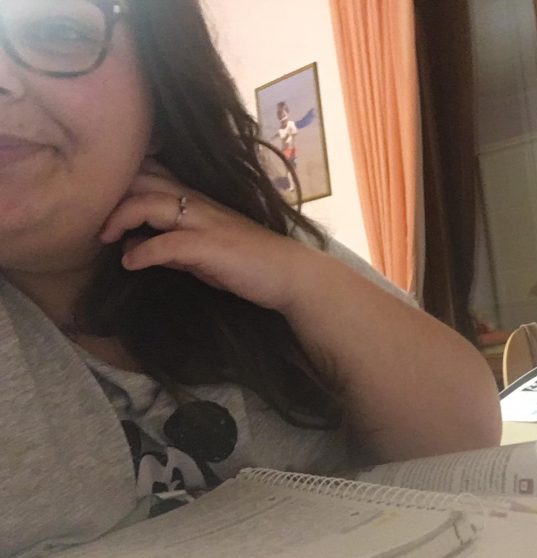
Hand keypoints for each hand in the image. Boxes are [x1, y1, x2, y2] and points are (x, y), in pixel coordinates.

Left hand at [99, 159, 315, 311]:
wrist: (288, 275)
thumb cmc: (249, 263)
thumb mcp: (205, 253)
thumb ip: (175, 245)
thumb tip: (142, 247)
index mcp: (198, 201)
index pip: (155, 174)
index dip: (125, 181)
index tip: (104, 200)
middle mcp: (199, 204)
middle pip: (145, 181)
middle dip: (114, 195)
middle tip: (96, 220)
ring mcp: (205, 222)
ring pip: (152, 203)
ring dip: (121, 217)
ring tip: (105, 237)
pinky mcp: (210, 246)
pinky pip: (167, 243)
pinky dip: (143, 252)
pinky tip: (130, 263)